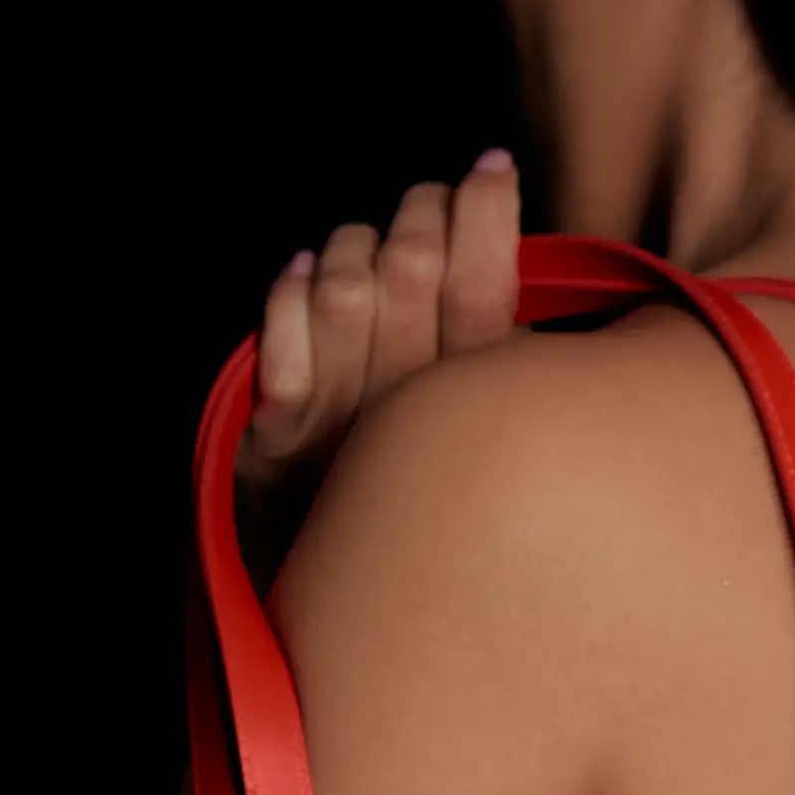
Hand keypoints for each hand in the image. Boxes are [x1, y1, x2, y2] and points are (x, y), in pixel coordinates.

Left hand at [236, 152, 523, 541]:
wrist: (356, 626)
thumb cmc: (433, 515)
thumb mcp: (492, 449)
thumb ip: (511, 372)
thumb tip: (522, 267)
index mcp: (472, 414)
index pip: (485, 285)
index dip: (487, 212)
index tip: (490, 169)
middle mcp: (404, 413)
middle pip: (411, 270)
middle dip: (420, 212)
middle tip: (429, 200)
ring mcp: (332, 425)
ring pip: (344, 288)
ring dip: (354, 243)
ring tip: (366, 241)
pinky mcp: (272, 441)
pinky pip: (275, 337)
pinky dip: (290, 291)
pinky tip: (305, 272)